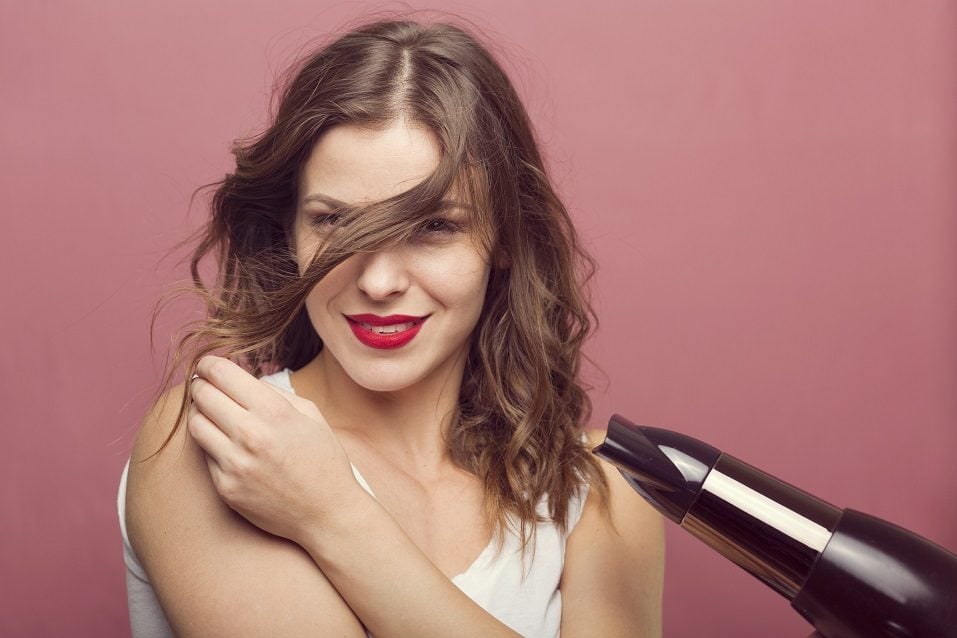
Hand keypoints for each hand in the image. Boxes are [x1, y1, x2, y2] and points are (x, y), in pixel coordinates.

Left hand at [187, 356, 358, 542]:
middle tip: (205, 386)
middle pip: (202, 395)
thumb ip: (274, 392)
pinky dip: (212, 445)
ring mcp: (235, 463)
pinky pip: (205, 455)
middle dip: (201, 386)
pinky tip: (227, 445)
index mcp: (274, 411)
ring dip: (200, 414)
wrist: (327, 513)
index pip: (221, 373)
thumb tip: (240, 378)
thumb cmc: (323, 460)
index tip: (208, 365)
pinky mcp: (226, 487)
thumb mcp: (310, 415)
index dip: (210, 364)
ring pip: (195, 424)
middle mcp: (251, 434)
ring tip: (212, 414)